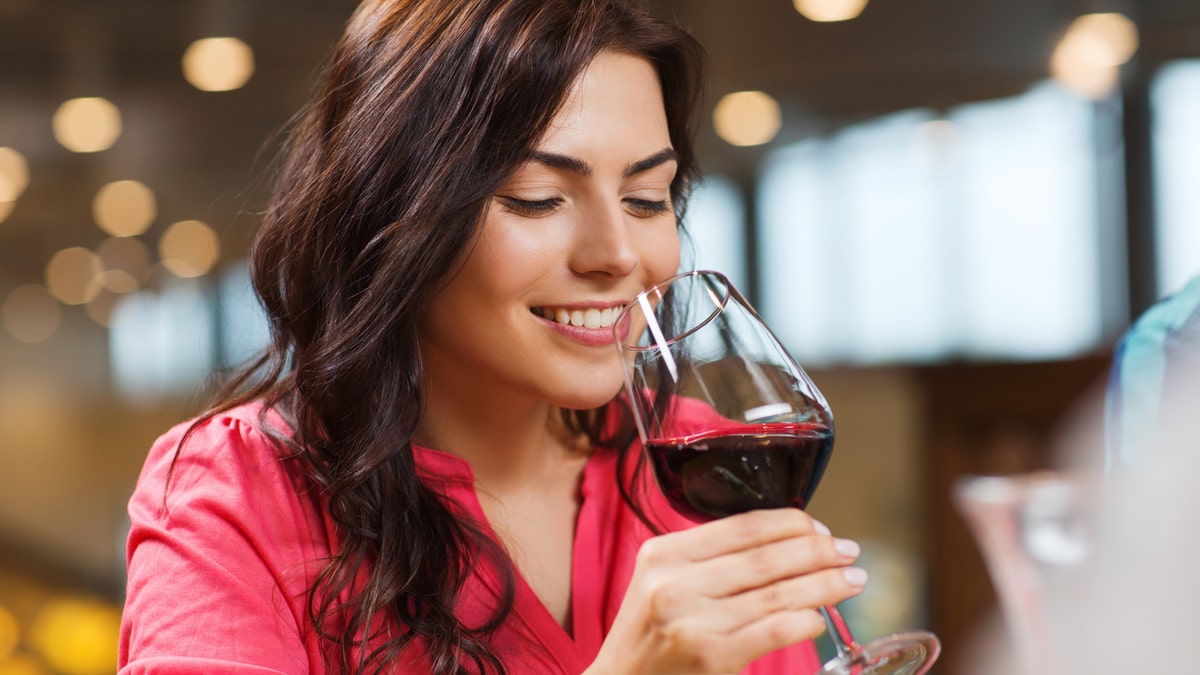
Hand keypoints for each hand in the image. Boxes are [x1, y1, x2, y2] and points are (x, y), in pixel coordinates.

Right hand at [586, 508, 864, 674]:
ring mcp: (691, 620)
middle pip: (765, 557)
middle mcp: (674, 583)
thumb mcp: (663, 583)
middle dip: (817, 552)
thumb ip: (709, 560)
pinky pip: (773, 630)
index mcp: (663, 553)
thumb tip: (787, 542)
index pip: (742, 527)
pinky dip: (804, 621)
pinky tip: (819, 619)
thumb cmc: (651, 636)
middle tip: (849, 553)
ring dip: (823, 586)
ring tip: (851, 583)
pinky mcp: (710, 656)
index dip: (791, 525)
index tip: (822, 531)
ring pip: (777, 593)